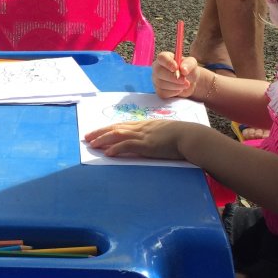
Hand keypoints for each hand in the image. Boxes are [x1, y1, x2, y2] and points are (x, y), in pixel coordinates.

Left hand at [85, 119, 202, 160]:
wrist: (191, 136)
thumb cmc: (183, 136)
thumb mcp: (166, 133)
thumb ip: (157, 136)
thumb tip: (152, 142)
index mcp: (146, 124)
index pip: (123, 125)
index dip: (109, 128)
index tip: (98, 131)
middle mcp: (142, 127)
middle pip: (116, 127)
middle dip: (100, 132)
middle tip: (87, 137)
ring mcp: (144, 135)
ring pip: (118, 135)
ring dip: (103, 140)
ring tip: (92, 145)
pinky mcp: (147, 145)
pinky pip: (127, 145)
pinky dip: (116, 148)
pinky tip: (108, 153)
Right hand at [152, 51, 199, 98]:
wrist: (190, 82)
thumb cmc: (189, 70)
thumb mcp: (192, 64)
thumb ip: (189, 64)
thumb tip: (183, 69)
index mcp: (164, 58)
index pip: (161, 58)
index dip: (168, 63)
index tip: (176, 68)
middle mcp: (157, 68)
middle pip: (158, 71)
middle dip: (172, 77)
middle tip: (184, 80)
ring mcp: (156, 80)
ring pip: (161, 83)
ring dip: (176, 85)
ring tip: (186, 84)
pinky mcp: (158, 90)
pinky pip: (163, 93)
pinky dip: (174, 92)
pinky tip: (180, 89)